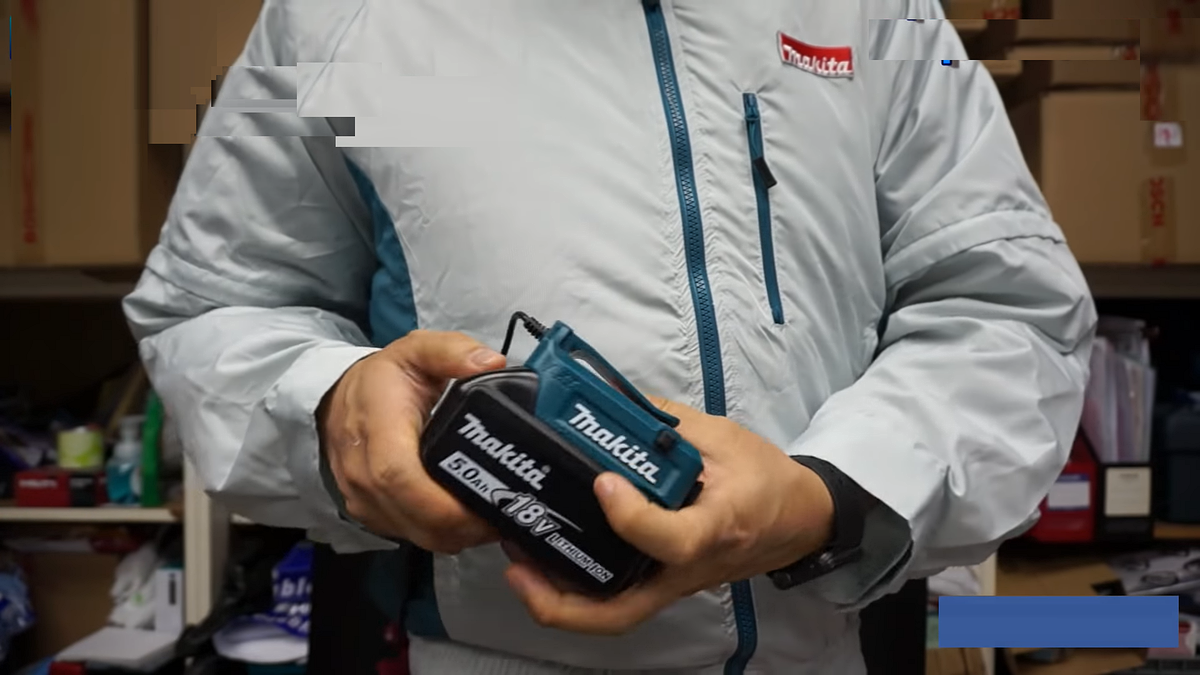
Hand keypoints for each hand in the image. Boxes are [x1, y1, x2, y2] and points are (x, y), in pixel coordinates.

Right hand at [319, 330, 507, 553]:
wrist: (335, 399)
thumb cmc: (381, 379)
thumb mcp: (416, 350)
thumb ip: (454, 351)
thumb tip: (492, 362)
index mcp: (378, 428)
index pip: (401, 477)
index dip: (446, 502)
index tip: (490, 500)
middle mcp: (363, 472)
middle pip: (417, 518)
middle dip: (467, 525)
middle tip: (510, 512)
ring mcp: (363, 499)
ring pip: (417, 535)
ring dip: (459, 534)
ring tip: (495, 516)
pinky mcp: (369, 515)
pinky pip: (410, 536)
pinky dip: (443, 534)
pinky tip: (467, 518)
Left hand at [502, 398, 834, 634]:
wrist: (801, 519)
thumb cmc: (766, 479)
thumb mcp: (723, 436)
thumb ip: (662, 419)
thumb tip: (603, 397)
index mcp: (717, 527)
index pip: (674, 539)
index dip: (633, 518)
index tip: (605, 482)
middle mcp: (690, 568)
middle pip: (622, 612)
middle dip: (560, 599)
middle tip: (518, 562)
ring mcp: (675, 584)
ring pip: (613, 615)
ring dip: (559, 599)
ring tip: (518, 561)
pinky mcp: (666, 584)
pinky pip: (617, 601)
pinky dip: (577, 591)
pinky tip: (549, 559)